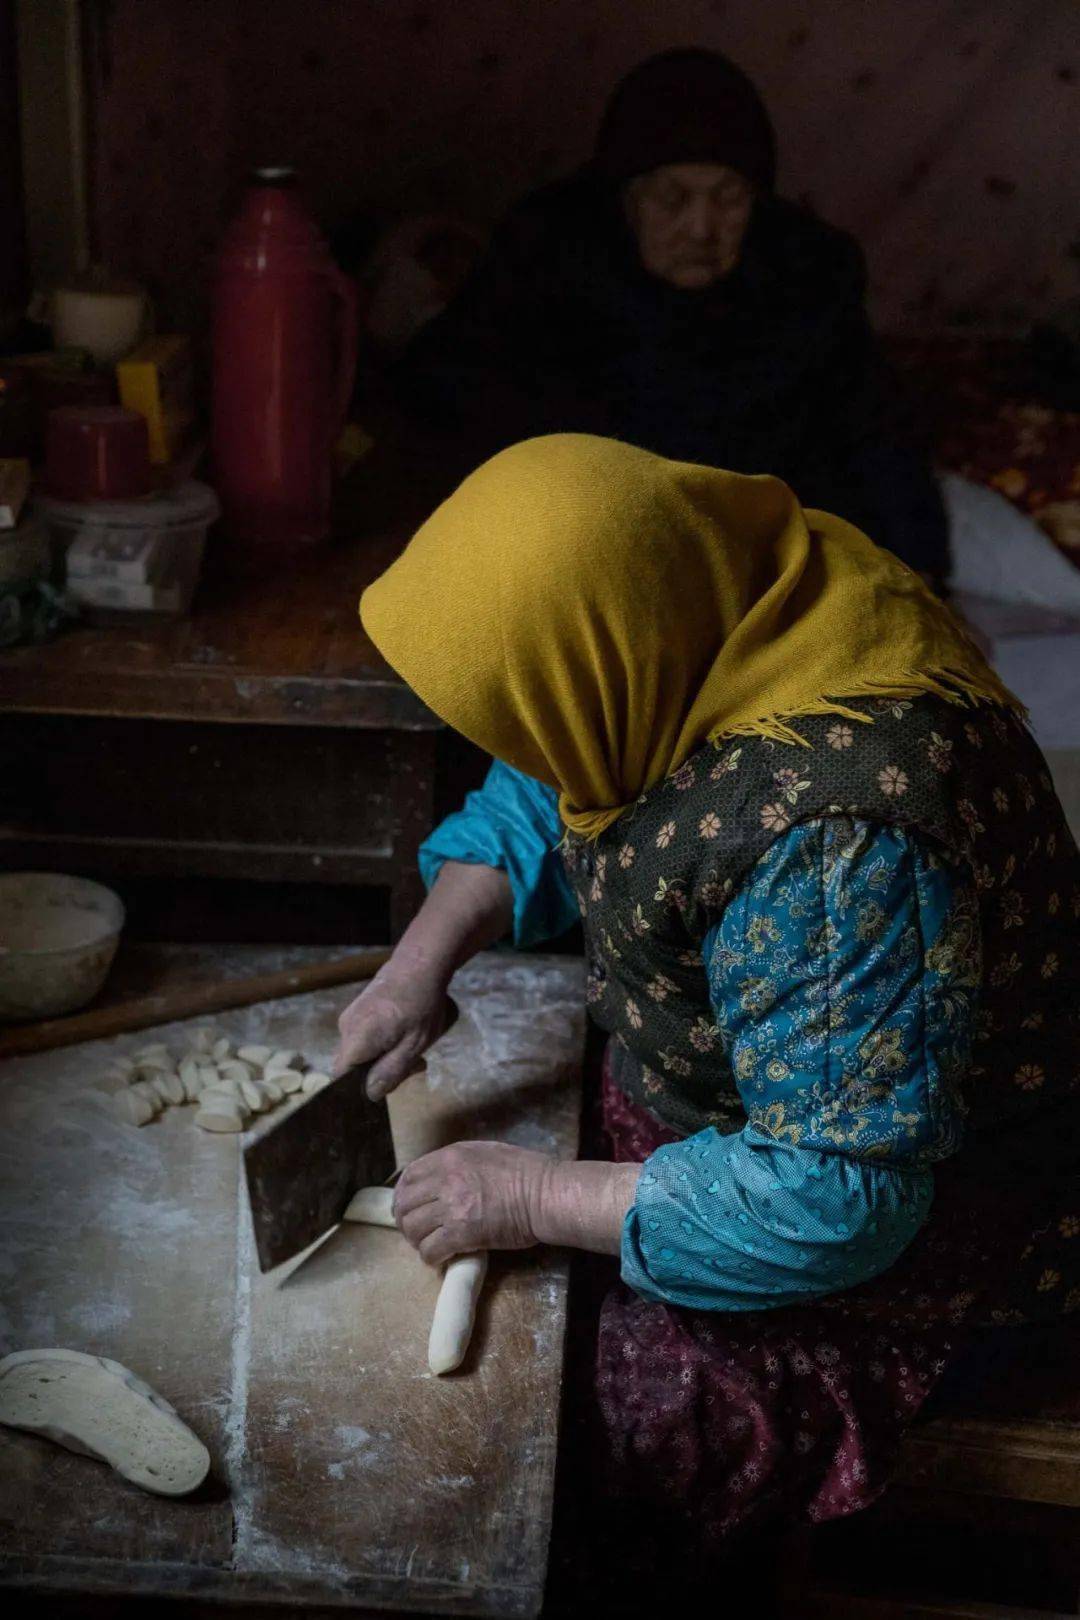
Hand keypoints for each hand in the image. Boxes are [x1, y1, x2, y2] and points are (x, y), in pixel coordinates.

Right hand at [333, 964, 450, 1098]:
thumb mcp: (414, 1045)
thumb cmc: (421, 1004)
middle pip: (353, 1066)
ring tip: (414, 1047)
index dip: (360, 1087)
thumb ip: (390, 1071)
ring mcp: (349, 1018)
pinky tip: (405, 1036)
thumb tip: (370, 1094)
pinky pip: (364, 1039)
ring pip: (361, 1053)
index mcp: (356, 1038)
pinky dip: (383, 1043)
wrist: (419, 964)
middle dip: (381, 1072)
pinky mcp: (357, 1012)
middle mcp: (345, 1028)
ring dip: (386, 1057)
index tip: (387, 1083)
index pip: (341, 1076)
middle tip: (415, 1065)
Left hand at [393, 1141, 551, 1265]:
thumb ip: (460, 1162)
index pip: (410, 1175)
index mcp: (451, 1157)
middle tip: (416, 1231)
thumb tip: (443, 1177)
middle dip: (405, 1220)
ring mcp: (452, 1207)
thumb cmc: (526, 1172)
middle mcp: (446, 1179)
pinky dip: (431, 1257)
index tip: (408, 1205)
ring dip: (417, 1240)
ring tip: (429, 1245)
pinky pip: (430, 1250)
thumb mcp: (486, 1152)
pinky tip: (441, 1258)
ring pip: (413, 1228)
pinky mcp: (462, 1234)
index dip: (403, 1193)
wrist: (545, 1194)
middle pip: (405, 1203)